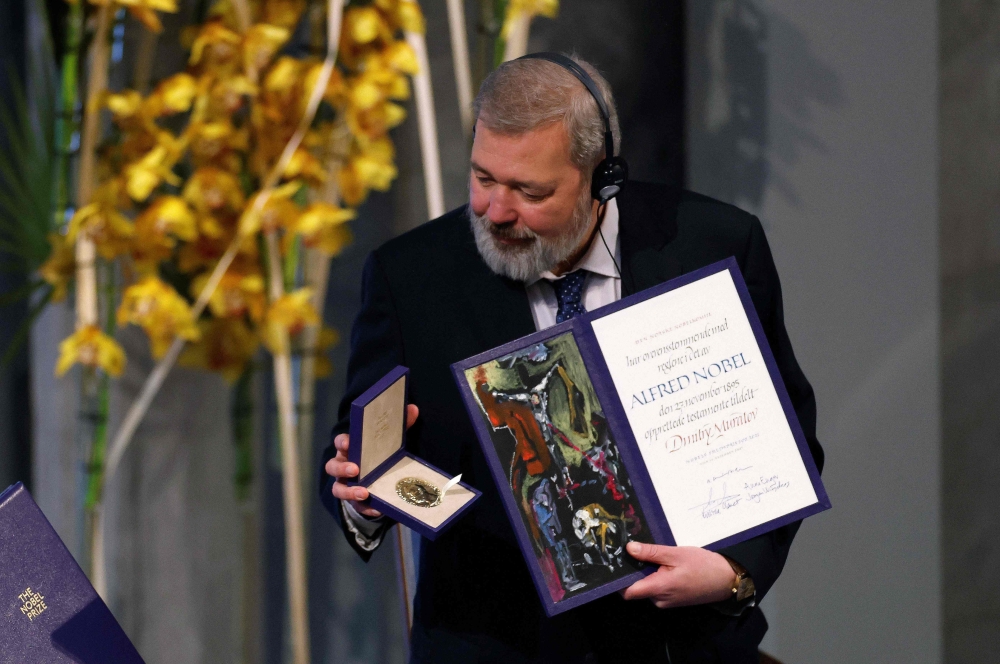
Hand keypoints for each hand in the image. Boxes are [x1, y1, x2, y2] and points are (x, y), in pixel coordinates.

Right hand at [325, 404, 419, 518]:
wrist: (378, 478)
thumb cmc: (379, 454)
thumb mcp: (390, 440)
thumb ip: (400, 425)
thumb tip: (413, 408)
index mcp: (350, 449)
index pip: (340, 442)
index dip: (342, 442)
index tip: (348, 443)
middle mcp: (343, 466)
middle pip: (333, 467)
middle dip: (342, 469)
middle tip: (355, 470)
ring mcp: (345, 485)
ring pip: (338, 489)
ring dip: (349, 491)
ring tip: (363, 493)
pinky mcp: (354, 502)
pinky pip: (356, 507)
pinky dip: (365, 507)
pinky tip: (376, 508)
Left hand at [621, 542, 735, 608]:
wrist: (727, 580)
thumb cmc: (702, 565)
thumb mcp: (675, 554)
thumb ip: (651, 552)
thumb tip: (629, 548)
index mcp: (659, 589)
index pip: (627, 592)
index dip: (618, 580)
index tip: (614, 564)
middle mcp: (660, 600)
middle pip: (636, 588)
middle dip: (633, 572)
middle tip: (630, 551)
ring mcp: (667, 602)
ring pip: (646, 588)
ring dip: (645, 573)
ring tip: (648, 554)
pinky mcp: (673, 600)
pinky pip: (657, 589)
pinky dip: (655, 577)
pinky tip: (661, 564)